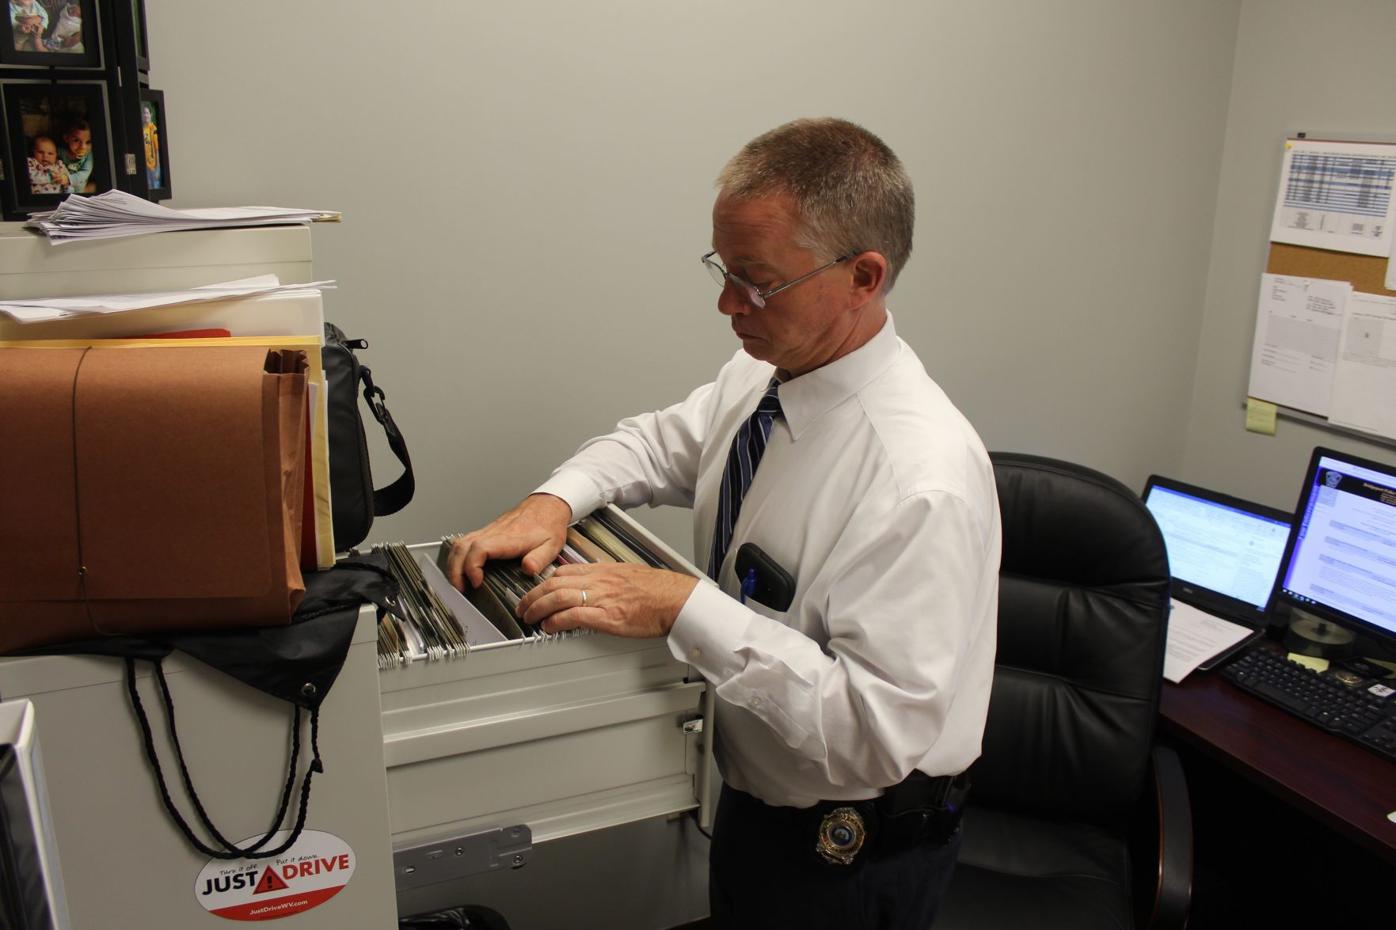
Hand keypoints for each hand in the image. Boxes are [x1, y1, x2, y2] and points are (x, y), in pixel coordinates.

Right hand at [445, 493, 571, 589]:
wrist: (546, 506)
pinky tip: (460, 567)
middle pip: (462, 547)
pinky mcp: (486, 532)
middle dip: (455, 570)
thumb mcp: (551, 545)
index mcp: (508, 538)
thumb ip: (540, 559)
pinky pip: (464, 541)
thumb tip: (528, 569)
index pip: (480, 548)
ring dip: (453, 563)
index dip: (473, 566)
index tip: (476, 582)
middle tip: (460, 588)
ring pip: (459, 543)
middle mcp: (494, 533)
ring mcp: (488, 531)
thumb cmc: (547, 524)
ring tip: (457, 582)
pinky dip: (457, 556)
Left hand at [516, 562, 698, 636]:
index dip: (544, 582)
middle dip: (533, 595)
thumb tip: (598, 588)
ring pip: (558, 597)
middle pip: (554, 583)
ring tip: (529, 618)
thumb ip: (609, 580)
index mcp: (603, 571)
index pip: (564, 572)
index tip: (536, 590)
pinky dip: (556, 621)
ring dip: (538, 608)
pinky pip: (573, 616)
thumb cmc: (659, 591)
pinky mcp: (606, 617)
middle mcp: (599, 581)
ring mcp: (601, 598)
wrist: (676, 599)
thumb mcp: (629, 576)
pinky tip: (548, 627)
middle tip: (523, 606)